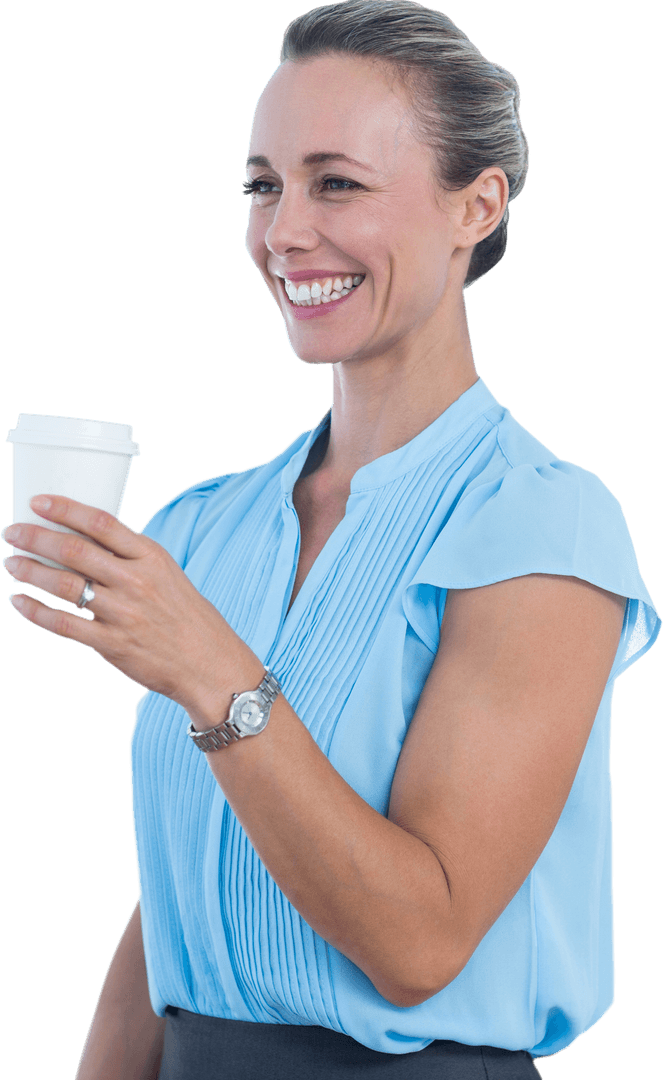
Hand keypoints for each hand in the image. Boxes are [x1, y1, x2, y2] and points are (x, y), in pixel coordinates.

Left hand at [2, 495, 244, 716]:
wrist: (208, 664)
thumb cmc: (187, 617)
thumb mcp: (167, 574)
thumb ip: (130, 559)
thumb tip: (83, 543)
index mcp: (151, 557)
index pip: (102, 523)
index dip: (65, 509)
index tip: (37, 502)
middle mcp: (135, 582)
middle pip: (75, 551)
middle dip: (36, 538)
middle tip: (11, 532)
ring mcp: (123, 614)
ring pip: (64, 585)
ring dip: (31, 571)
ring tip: (11, 563)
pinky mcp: (112, 644)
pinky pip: (64, 624)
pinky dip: (36, 611)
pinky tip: (19, 602)